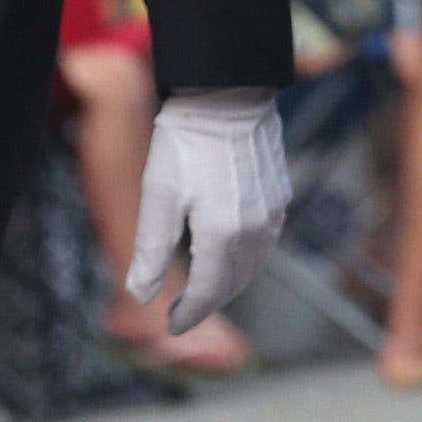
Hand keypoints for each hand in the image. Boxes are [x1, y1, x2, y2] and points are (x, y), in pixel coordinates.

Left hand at [123, 87, 290, 332]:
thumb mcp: (158, 196)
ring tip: (205, 288)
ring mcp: (272, 213)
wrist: (227, 96)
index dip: (189, 314)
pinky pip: (266, 242)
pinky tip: (231, 253)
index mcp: (222, 235)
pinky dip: (247, 259)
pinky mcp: (280, 196)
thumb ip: (150, 251)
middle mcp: (255, 230)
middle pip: (233, 284)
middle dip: (208, 302)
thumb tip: (141, 295)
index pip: (208, 292)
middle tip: (183, 311)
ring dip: (230, 284)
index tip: (171, 325)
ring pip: (254, 266)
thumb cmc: (185, 144)